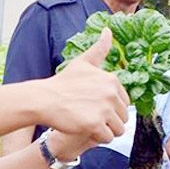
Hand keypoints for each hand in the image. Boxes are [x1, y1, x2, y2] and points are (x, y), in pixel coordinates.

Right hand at [40, 28, 129, 153]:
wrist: (45, 99)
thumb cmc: (63, 82)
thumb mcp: (83, 62)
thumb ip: (100, 48)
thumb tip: (108, 30)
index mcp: (112, 80)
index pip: (125, 102)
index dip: (113, 107)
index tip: (97, 107)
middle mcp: (111, 94)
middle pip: (124, 117)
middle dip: (112, 120)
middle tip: (94, 118)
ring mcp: (104, 110)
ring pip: (119, 129)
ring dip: (108, 130)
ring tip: (92, 125)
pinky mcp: (95, 125)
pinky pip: (107, 138)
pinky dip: (99, 137)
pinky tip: (87, 130)